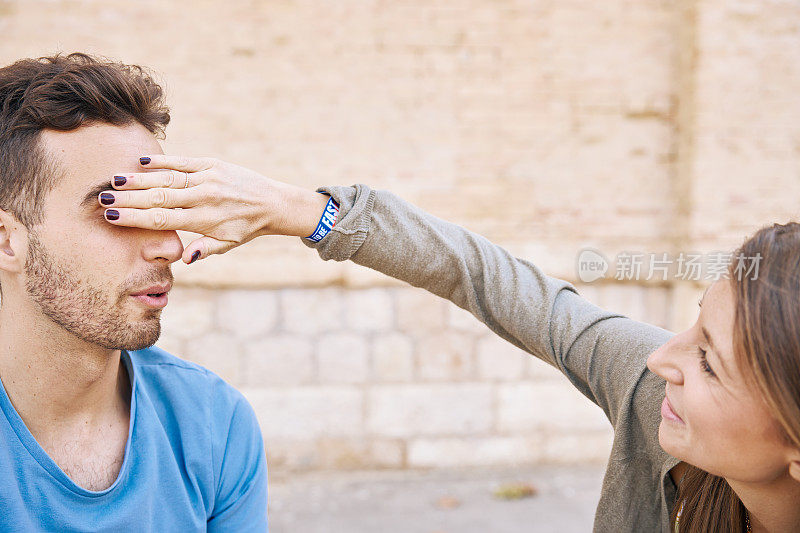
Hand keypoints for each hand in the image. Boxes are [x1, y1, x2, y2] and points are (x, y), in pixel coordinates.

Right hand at [99, 155, 328, 263]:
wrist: (273, 203)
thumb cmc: (246, 227)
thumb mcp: (227, 244)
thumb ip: (204, 249)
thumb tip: (183, 259)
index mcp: (205, 220)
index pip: (163, 220)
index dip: (136, 218)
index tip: (112, 216)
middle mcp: (205, 198)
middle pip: (159, 198)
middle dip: (129, 199)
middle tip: (102, 198)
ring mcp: (208, 179)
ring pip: (168, 179)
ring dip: (140, 180)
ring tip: (115, 181)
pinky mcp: (214, 164)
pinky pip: (184, 162)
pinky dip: (164, 161)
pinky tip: (143, 163)